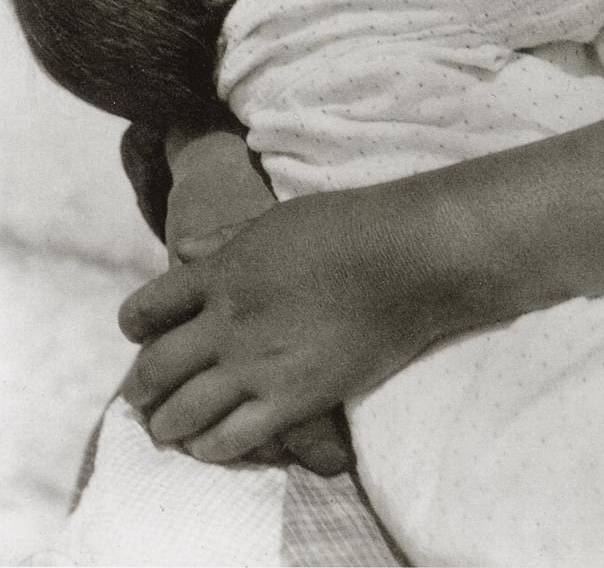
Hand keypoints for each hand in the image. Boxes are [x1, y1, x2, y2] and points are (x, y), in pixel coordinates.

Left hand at [119, 185, 443, 463]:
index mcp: (221, 272)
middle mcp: (227, 322)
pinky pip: (231, 440)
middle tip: (143, 395)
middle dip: (141, 386)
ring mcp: (257, 365)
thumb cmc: (347, 227)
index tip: (138, 335)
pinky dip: (210, 447)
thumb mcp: (276, 220)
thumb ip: (224, 238)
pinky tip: (210, 444)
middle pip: (155, 368)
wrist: (406, 259)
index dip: (134, 325)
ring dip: (168, 423)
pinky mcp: (293, 400)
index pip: (146, 308)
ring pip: (183, 412)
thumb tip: (181, 250)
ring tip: (170, 427)